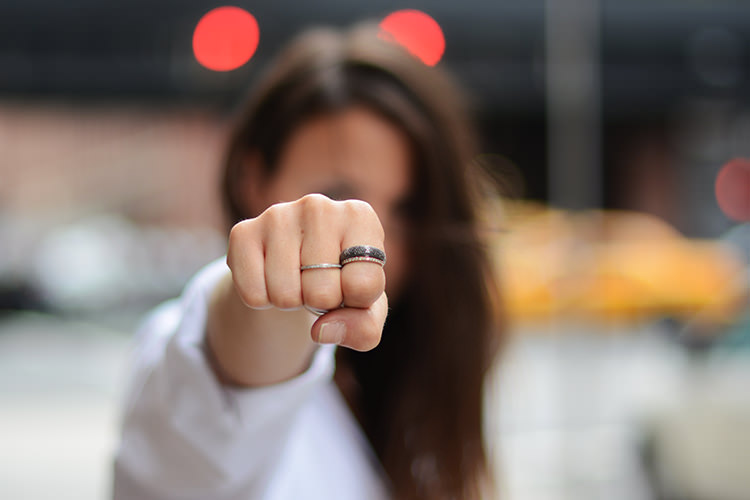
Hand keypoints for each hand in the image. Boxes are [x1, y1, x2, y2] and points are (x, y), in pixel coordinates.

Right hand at [227, 194, 387, 350]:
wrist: (297, 264)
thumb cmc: (342, 282)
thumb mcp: (367, 307)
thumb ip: (364, 328)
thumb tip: (321, 331)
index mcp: (360, 216)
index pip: (364, 284)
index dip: (357, 302)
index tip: (352, 285)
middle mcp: (319, 206)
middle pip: (323, 293)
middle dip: (322, 303)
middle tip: (320, 283)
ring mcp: (278, 215)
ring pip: (285, 296)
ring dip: (292, 302)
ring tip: (298, 280)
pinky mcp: (243, 232)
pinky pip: (253, 295)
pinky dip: (263, 301)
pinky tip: (272, 277)